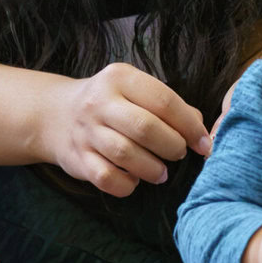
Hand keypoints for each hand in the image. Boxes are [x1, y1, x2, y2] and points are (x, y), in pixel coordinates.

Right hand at [40, 62, 209, 197]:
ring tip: (162, 172)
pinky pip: (106, 178)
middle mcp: (100, 102)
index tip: (204, 144)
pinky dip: (127, 184)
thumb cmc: (111, 104)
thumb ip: (168, 106)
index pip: (164, 101)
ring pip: (126, 154)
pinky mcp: (77, 158)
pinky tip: (134, 180)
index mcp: (120, 78)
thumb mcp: (136, 91)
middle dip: (172, 146)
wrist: (57, 115)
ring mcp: (86, 131)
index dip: (190, 126)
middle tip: (179, 154)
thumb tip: (201, 130)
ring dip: (152, 168)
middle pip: (145, 128)